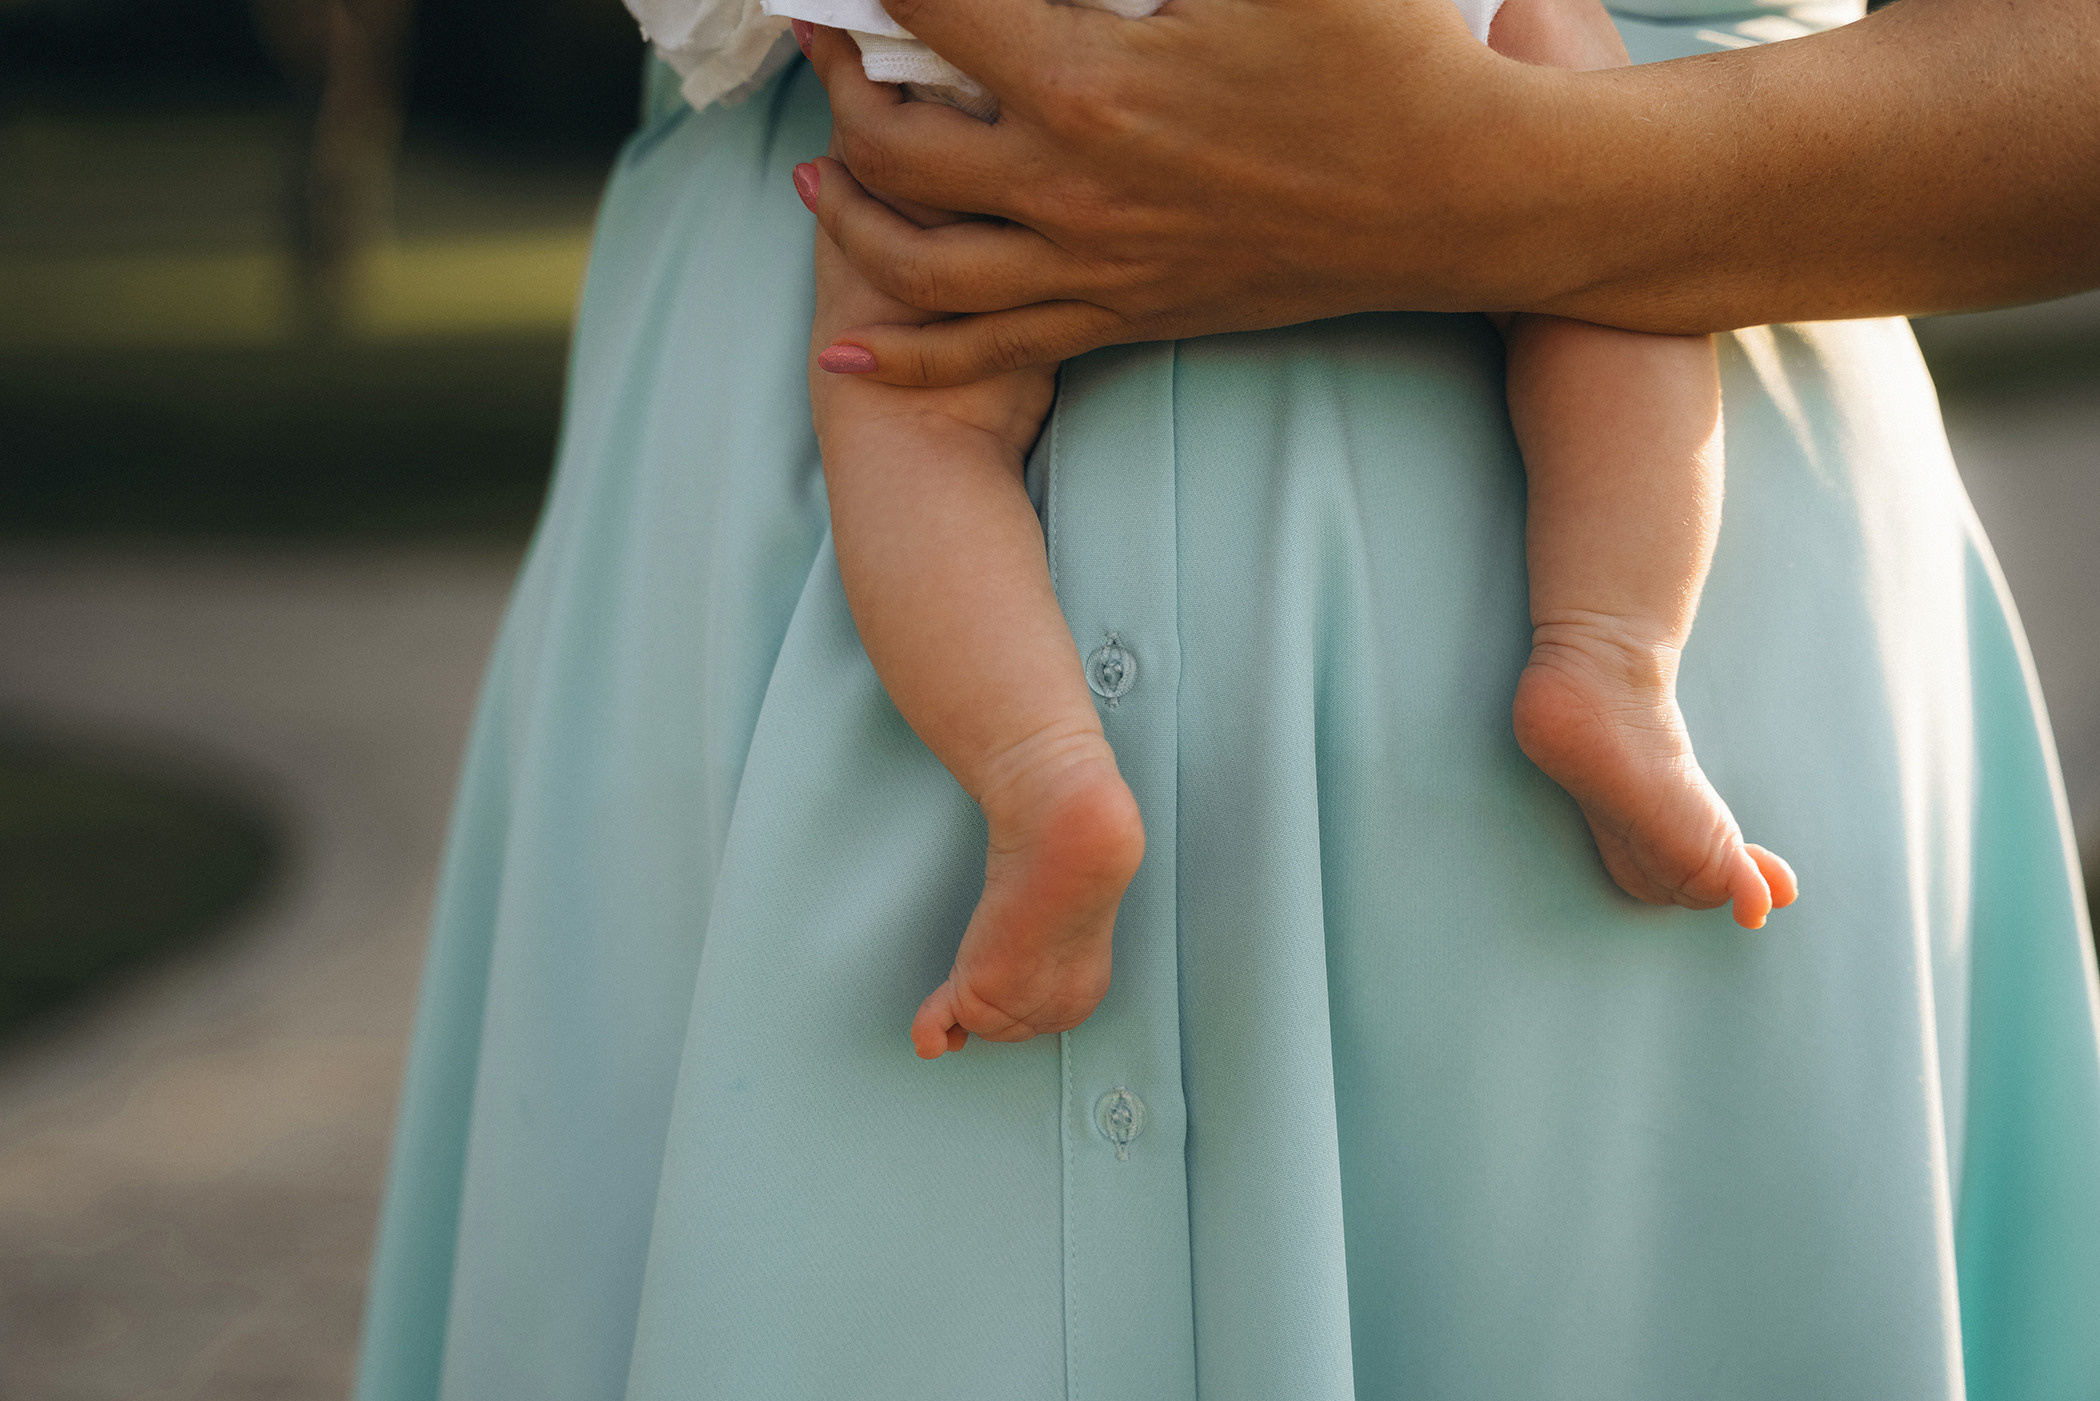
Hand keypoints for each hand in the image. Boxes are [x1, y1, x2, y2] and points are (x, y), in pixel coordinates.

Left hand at [802, 1, 1543, 384]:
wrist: (1466, 197)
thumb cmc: (1391, 54)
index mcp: (1089, 84)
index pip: (927, 6)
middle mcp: (1069, 189)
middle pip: (890, 145)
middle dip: (837, 83)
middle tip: (826, 38)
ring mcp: (1095, 267)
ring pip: (916, 262)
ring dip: (846, 215)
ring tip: (816, 172)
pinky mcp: (1127, 316)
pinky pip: (990, 350)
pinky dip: (905, 358)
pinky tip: (847, 354)